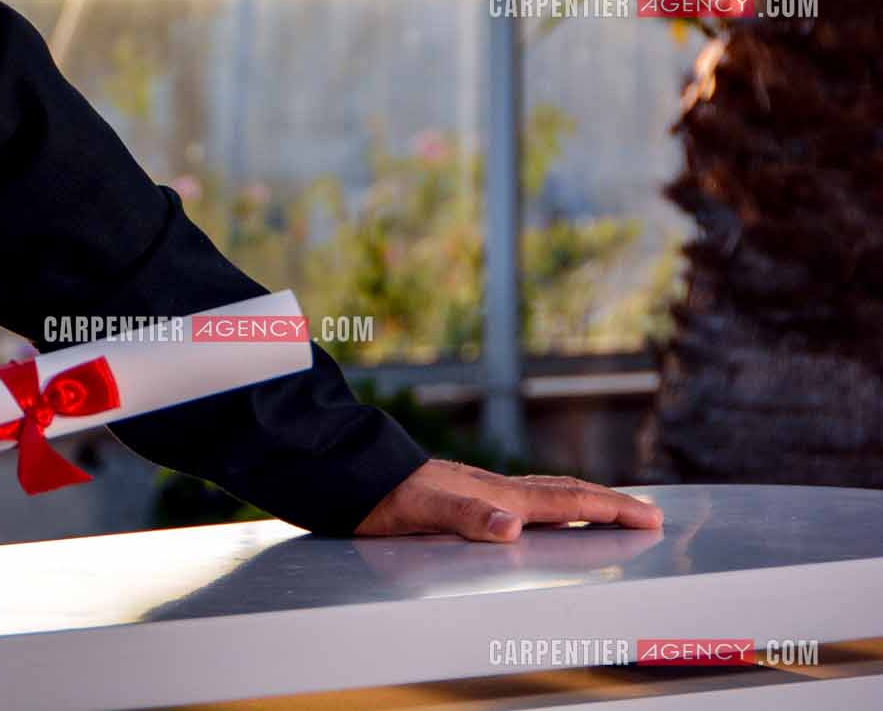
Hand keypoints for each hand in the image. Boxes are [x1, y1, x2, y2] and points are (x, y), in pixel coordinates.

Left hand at [357, 458, 663, 540]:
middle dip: (608, 503)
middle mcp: (494, 487)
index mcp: (496, 495)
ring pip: (543, 492)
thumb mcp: (419, 511)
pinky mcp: (462, 492)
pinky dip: (545, 504)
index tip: (651, 516)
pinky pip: (520, 497)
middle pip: (564, 492)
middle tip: (648, 513)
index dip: (611, 508)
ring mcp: (479, 487)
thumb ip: (465, 516)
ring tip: (606, 510)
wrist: (346, 471)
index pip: (566, 500)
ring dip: (580, 500)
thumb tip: (512, 526)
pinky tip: (537, 514)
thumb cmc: (380, 495)